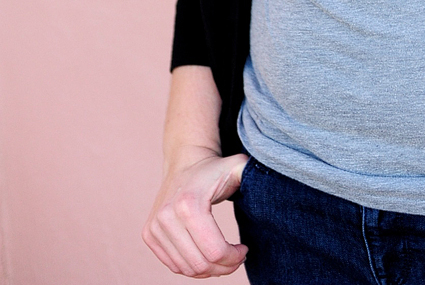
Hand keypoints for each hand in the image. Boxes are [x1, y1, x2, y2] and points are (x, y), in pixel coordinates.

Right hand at [142, 148, 248, 277]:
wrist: (185, 162)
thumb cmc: (215, 169)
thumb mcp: (237, 167)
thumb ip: (253, 174)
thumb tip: (269, 180)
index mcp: (188, 204)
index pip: (215, 251)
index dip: (234, 258)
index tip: (245, 249)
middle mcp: (166, 217)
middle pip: (200, 264)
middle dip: (224, 267)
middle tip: (237, 257)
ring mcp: (154, 228)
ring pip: (186, 269)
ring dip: (209, 270)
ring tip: (224, 256)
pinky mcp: (149, 235)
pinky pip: (174, 265)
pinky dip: (193, 266)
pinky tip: (206, 253)